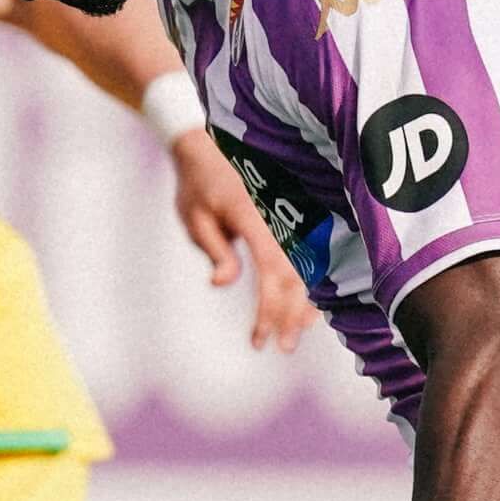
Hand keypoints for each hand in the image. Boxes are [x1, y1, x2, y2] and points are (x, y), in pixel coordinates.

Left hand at [170, 133, 313, 351]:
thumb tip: (223, 283)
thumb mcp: (195, 219)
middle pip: (294, 274)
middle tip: (281, 347)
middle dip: (289, 314)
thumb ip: (215, 250)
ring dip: (300, 305)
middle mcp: (276, 219)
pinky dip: (304, 288)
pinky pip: (301, 260)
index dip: (269, 306)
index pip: (270, 268)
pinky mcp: (284, 225)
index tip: (261, 336)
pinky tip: (304, 313)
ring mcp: (284, 221)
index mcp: (252, 216)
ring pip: (303, 269)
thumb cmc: (197, 187)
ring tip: (292, 337)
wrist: (207, 152)